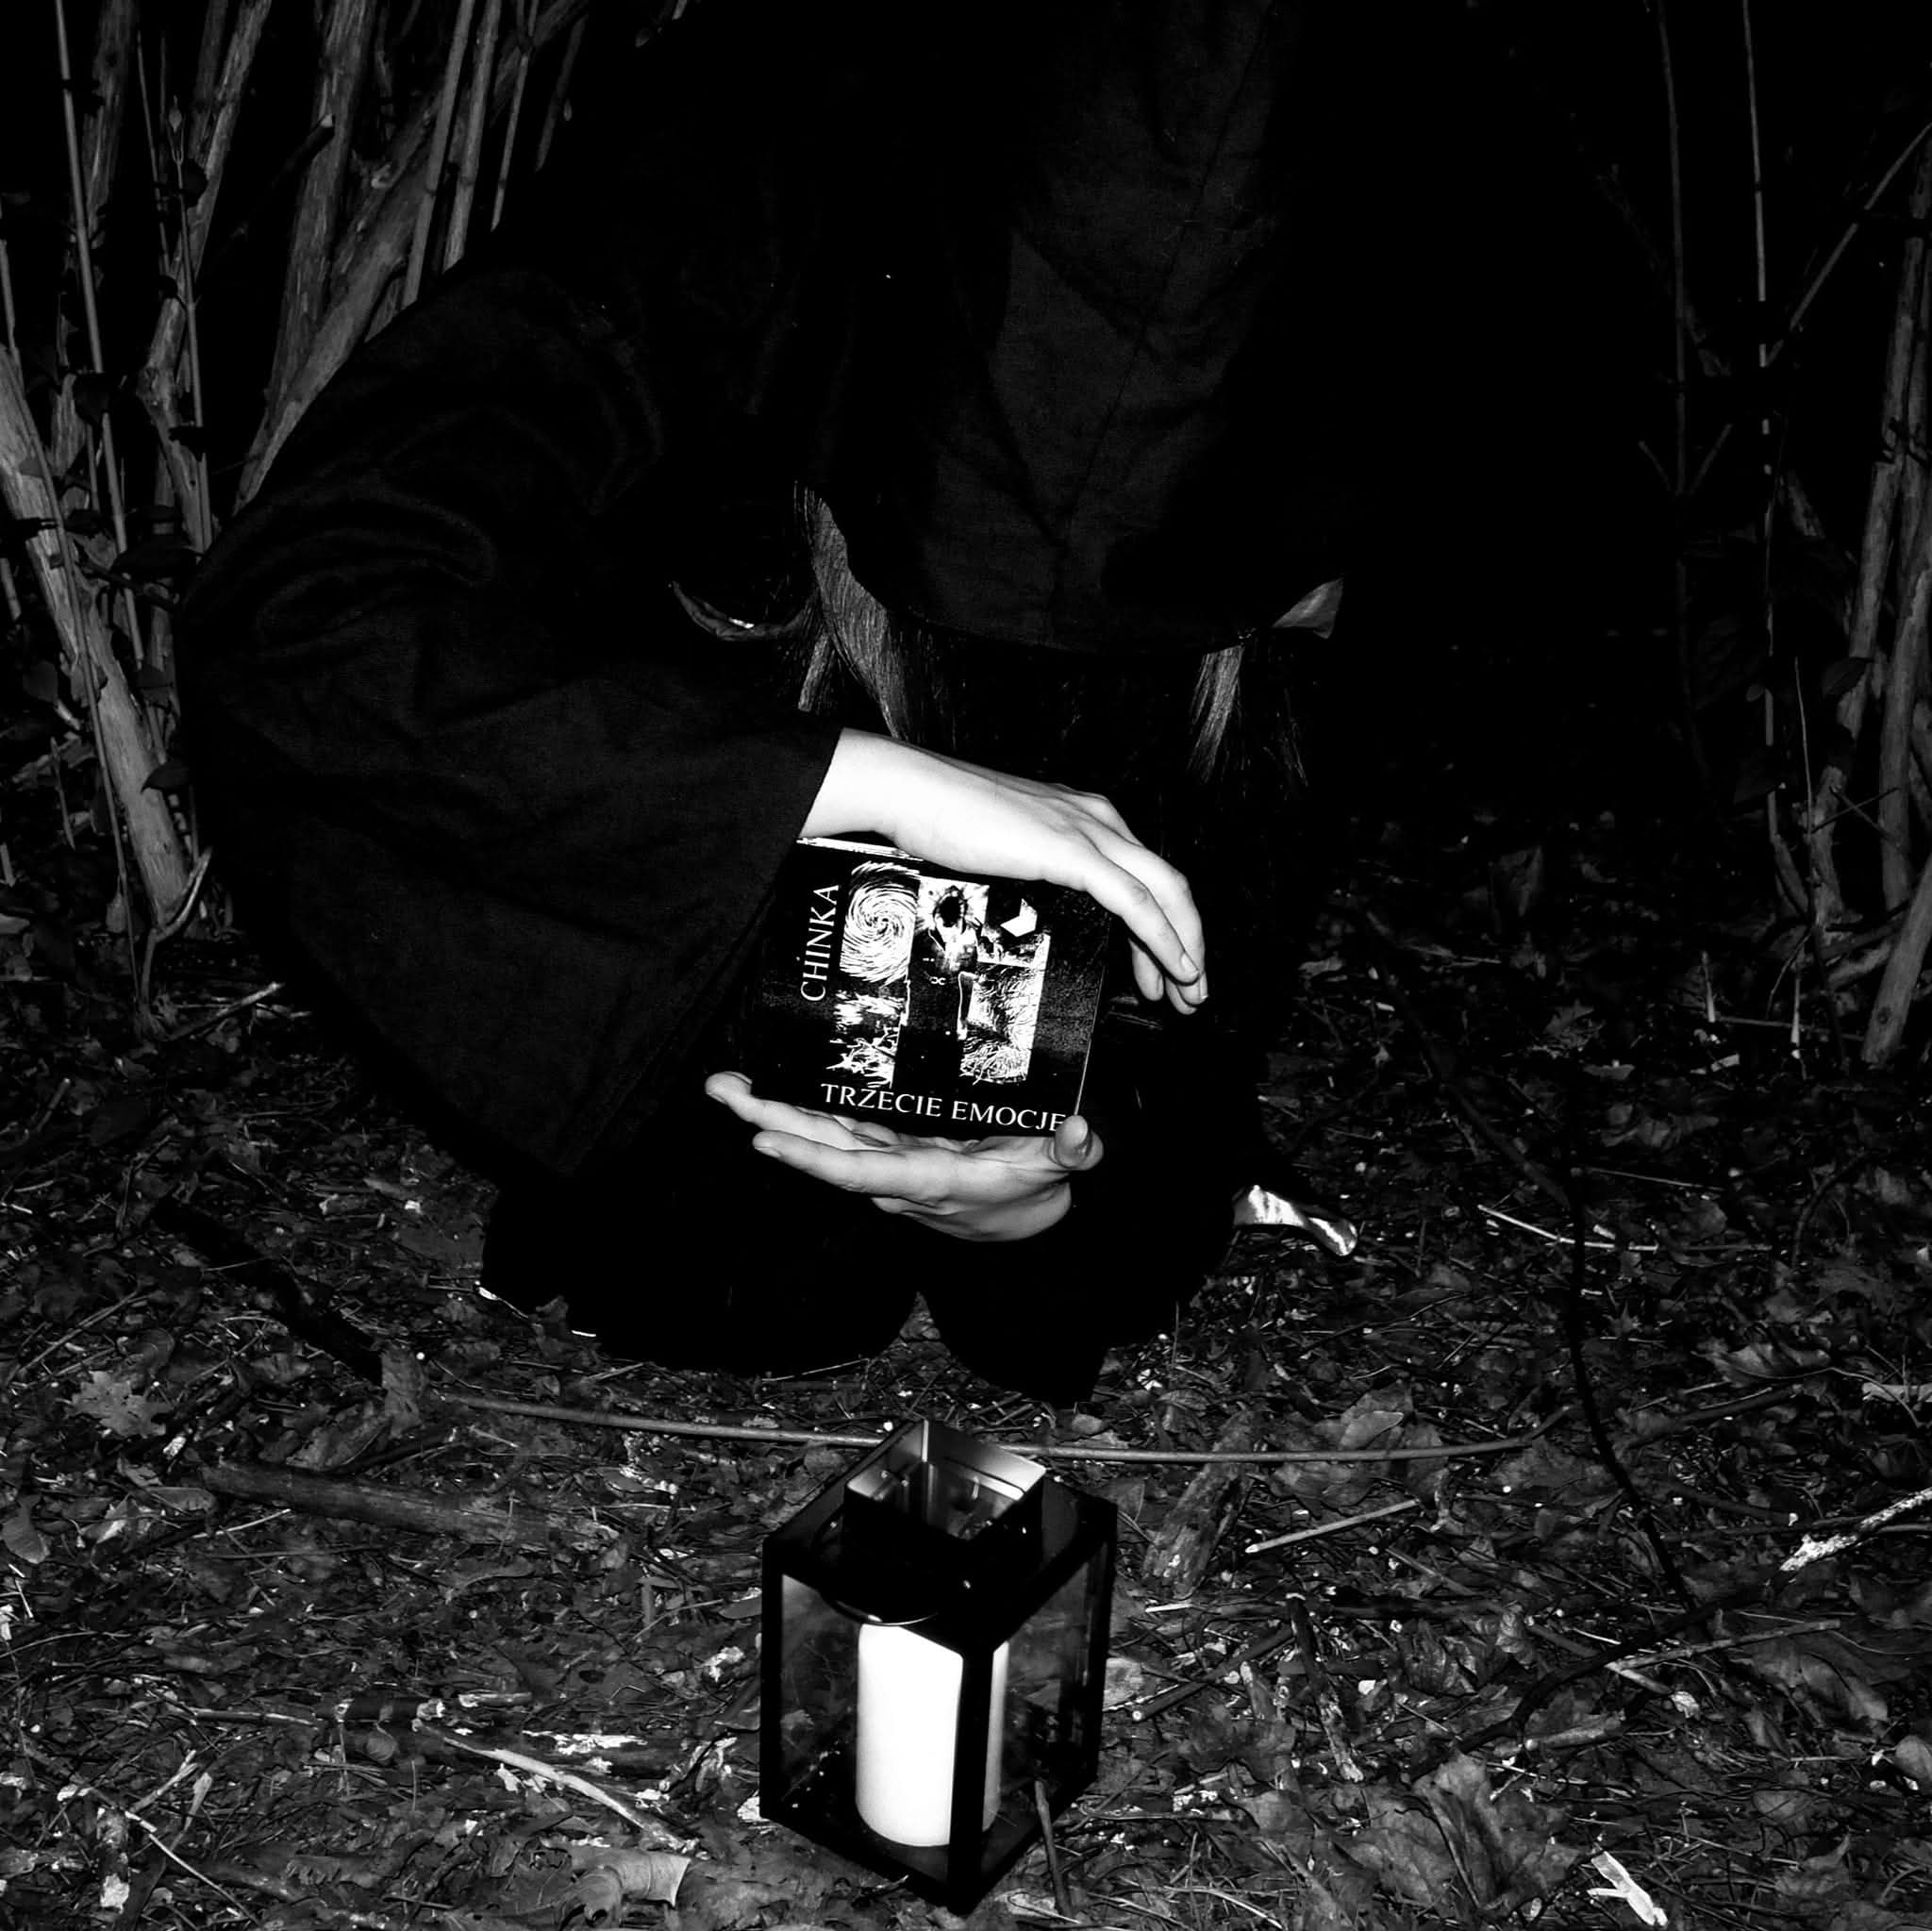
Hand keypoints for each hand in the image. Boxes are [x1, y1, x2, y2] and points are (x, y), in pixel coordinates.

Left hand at [705, 1071, 1103, 1240]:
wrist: (1025, 1226)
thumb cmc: (1036, 1190)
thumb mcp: (1060, 1171)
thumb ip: (1072, 1153)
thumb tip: (1081, 1131)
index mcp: (928, 1179)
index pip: (859, 1170)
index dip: (811, 1157)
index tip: (764, 1140)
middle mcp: (895, 1174)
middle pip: (822, 1149)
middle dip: (769, 1120)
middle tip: (722, 1088)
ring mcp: (887, 1162)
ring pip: (822, 1137)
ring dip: (774, 1112)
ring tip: (729, 1083)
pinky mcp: (890, 1150)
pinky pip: (839, 1131)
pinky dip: (804, 1110)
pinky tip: (775, 1086)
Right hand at [804, 730, 1206, 1012]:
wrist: (914, 790)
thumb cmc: (945, 816)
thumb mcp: (1009, 845)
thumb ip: (1039, 868)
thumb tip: (1045, 904)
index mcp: (1087, 816)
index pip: (1145, 875)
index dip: (1166, 925)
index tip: (1166, 970)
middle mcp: (1100, 819)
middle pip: (1170, 885)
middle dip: (1189, 943)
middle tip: (1192, 993)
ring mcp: (1091, 832)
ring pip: (1166, 894)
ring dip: (1185, 949)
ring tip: (1189, 994)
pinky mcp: (1074, 851)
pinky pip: (1136, 903)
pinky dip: (1163, 939)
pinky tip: (1173, 967)